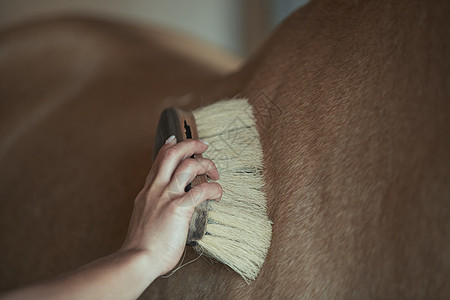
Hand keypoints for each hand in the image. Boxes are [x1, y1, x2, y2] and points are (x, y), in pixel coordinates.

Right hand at [120, 136, 221, 275]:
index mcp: (148, 191)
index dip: (169, 146)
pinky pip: (201, 190)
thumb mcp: (143, 218)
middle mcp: (156, 189)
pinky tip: (218, 194)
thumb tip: (165, 210)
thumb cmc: (143, 246)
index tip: (176, 139)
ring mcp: (167, 197)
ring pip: (188, 165)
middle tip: (203, 145)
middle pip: (173, 153)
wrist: (138, 260)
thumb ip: (153, 208)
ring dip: (206, 164)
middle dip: (191, 144)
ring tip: (215, 171)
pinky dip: (214, 189)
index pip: (158, 160)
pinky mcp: (179, 208)